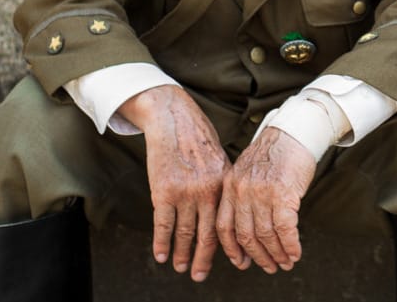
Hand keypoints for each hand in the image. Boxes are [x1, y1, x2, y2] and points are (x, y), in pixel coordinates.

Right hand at [118, 85, 229, 281]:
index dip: (231, 246)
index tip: (235, 262)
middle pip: (209, 234)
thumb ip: (223, 185)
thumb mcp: (220, 160)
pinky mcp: (164, 190)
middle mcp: (208, 191)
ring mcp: (186, 192)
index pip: (229, 222)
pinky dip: (161, 243)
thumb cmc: (198, 139)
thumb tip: (229, 210)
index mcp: (225, 184)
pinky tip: (161, 256)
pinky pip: (163, 224)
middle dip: (205, 258)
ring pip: (185, 232)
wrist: (174, 120)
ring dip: (182, 254)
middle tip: (201, 276)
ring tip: (181, 268)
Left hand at [216, 127, 314, 273]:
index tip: (243, 262)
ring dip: (277, 253)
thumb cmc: (276, 151)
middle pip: (245, 235)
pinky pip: (285, 228)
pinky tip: (296, 252)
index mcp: (230, 185)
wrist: (295, 130)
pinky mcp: (283, 193)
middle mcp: (242, 191)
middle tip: (270, 267)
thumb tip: (250, 225)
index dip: (233, 249)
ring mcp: (261, 192)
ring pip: (266, 235)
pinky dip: (291, 244)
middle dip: (258, 256)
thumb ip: (244, 194)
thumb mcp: (249, 170)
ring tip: (285, 262)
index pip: (224, 227)